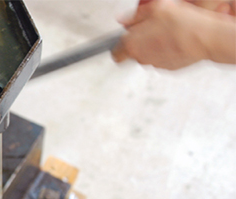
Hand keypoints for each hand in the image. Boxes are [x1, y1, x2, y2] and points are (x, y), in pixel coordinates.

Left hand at [112, 0, 235, 68]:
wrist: (205, 38)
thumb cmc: (181, 23)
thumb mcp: (155, 8)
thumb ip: (134, 16)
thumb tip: (123, 20)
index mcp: (131, 44)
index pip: (115, 52)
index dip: (119, 45)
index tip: (124, 40)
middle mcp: (140, 58)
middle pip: (133, 52)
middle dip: (139, 42)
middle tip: (151, 29)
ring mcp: (155, 64)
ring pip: (148, 55)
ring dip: (153, 46)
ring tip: (167, 33)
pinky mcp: (169, 68)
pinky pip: (162, 58)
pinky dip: (166, 51)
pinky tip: (175, 41)